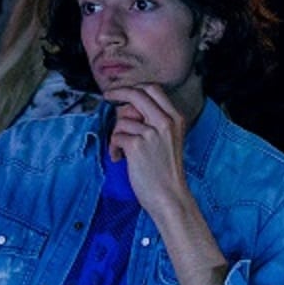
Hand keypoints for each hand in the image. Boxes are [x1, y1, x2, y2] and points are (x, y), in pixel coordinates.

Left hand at [105, 86, 191, 222]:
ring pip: (123, 120)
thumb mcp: (168, 139)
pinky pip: (116, 137)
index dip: (134, 87)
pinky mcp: (137, 146)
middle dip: (119, 92)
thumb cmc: (165, 172)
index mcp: (175, 119)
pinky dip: (114, 148)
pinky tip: (120, 159)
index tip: (122, 90)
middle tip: (107, 96)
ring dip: (116, 134)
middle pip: (137, 94)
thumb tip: (127, 109)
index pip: (154, 90)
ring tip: (121, 151)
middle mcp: (165, 122)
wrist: (169, 197)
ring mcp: (151, 133)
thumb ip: (153, 122)